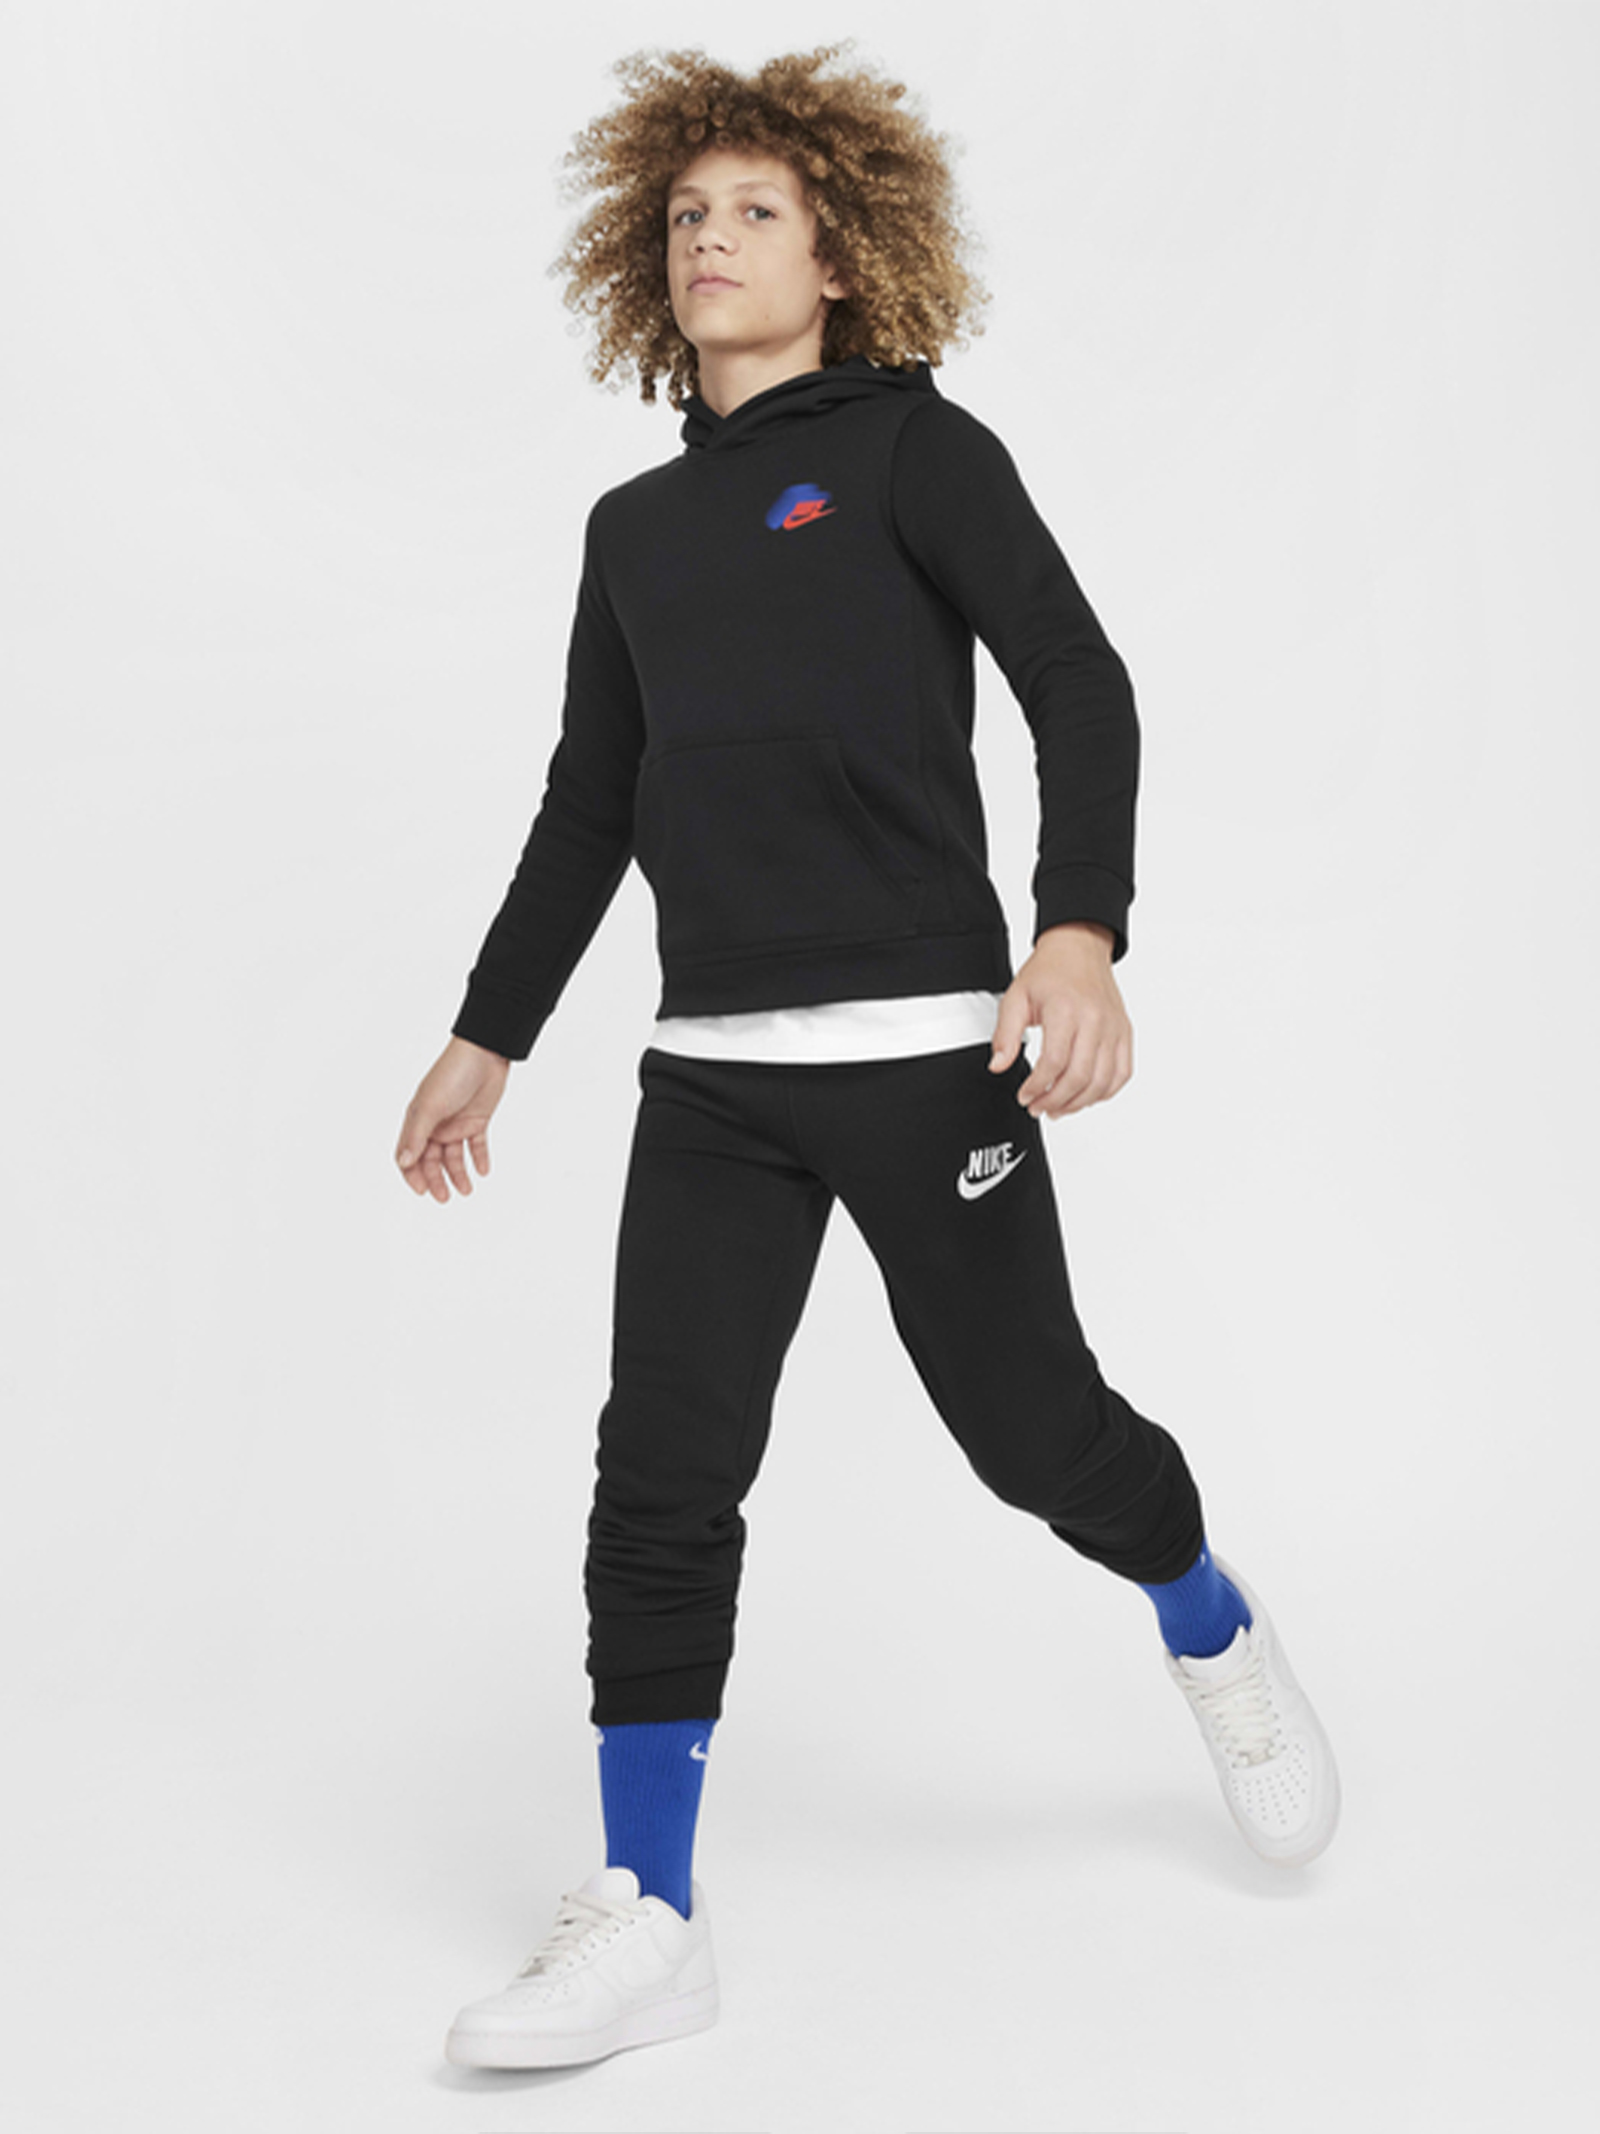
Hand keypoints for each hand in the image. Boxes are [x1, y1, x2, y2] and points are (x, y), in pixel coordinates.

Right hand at [395, 1036, 510, 1201]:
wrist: (485, 1053)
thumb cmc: (453, 1073)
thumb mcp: (431, 1106)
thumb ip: (417, 1136)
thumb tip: (404, 1162)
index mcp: (417, 1119)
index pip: (409, 1154)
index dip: (412, 1174)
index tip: (422, 1191)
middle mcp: (434, 1124)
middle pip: (431, 1160)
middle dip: (436, 1180)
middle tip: (445, 1197)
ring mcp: (456, 1122)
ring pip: (453, 1156)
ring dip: (458, 1174)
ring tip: (466, 1190)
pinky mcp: (476, 1120)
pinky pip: (476, 1145)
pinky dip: (478, 1159)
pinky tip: (482, 1171)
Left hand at [988, 922, 1132, 1117]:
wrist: (1080, 947)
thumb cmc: (1050, 971)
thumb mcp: (1016, 997)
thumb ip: (1005, 1034)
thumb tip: (998, 1065)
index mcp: (1066, 1010)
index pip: (1054, 1062)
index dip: (1037, 1086)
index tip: (1024, 1095)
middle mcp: (1095, 1020)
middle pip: (1080, 1077)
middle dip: (1055, 1100)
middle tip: (1038, 1106)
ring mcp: (1114, 1028)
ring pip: (1103, 1081)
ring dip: (1079, 1102)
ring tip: (1058, 1108)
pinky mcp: (1124, 1032)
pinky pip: (1122, 1073)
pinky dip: (1105, 1092)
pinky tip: (1085, 1096)